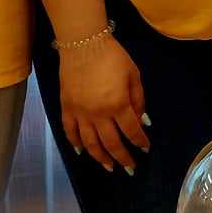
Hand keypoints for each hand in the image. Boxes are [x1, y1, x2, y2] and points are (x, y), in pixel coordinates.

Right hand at [58, 36, 149, 173]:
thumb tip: (142, 122)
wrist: (84, 44)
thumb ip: (138, 100)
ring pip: (90, 144)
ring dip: (100, 158)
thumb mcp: (134, 75)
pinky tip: (82, 152)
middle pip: (111, 143)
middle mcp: (98, 114)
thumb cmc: (113, 57)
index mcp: (118, 104)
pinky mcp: (66, 109)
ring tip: (109, 167)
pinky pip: (70, 132)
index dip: (140, 142)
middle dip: (123, 158)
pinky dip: (75, 144)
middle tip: (130, 168)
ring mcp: (80, 113)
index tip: (145, 149)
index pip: (132, 131)